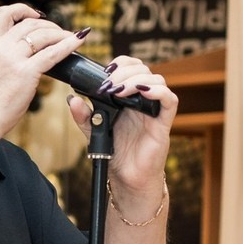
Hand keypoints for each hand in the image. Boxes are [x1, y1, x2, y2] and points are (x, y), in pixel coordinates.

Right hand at [0, 4, 91, 139]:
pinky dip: (68, 44)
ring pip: (43, 35)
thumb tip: (24, 58)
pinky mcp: (26, 72)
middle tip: (59, 32)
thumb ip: (3, 59)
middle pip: (29, 24)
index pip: (4, 14)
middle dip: (48, 25)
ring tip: (70, 37)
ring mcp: (13, 59)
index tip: (36, 15)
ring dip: (60, 33)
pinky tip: (79, 40)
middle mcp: (0, 47)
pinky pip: (53, 53)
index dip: (22, 9)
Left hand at [66, 55, 176, 196]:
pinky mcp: (163, 123)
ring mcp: (155, 110)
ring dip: (137, 80)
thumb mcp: (93, 131)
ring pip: (156, 80)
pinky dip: (158, 91)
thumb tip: (72, 99)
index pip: (131, 68)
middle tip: (109, 83)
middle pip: (143, 70)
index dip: (120, 64)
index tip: (105, 72)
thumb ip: (83, 115)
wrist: (127, 178)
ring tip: (119, 90)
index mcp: (128, 98)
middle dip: (125, 71)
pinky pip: (170, 100)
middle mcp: (143, 100)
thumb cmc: (115, 154)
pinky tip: (143, 92)